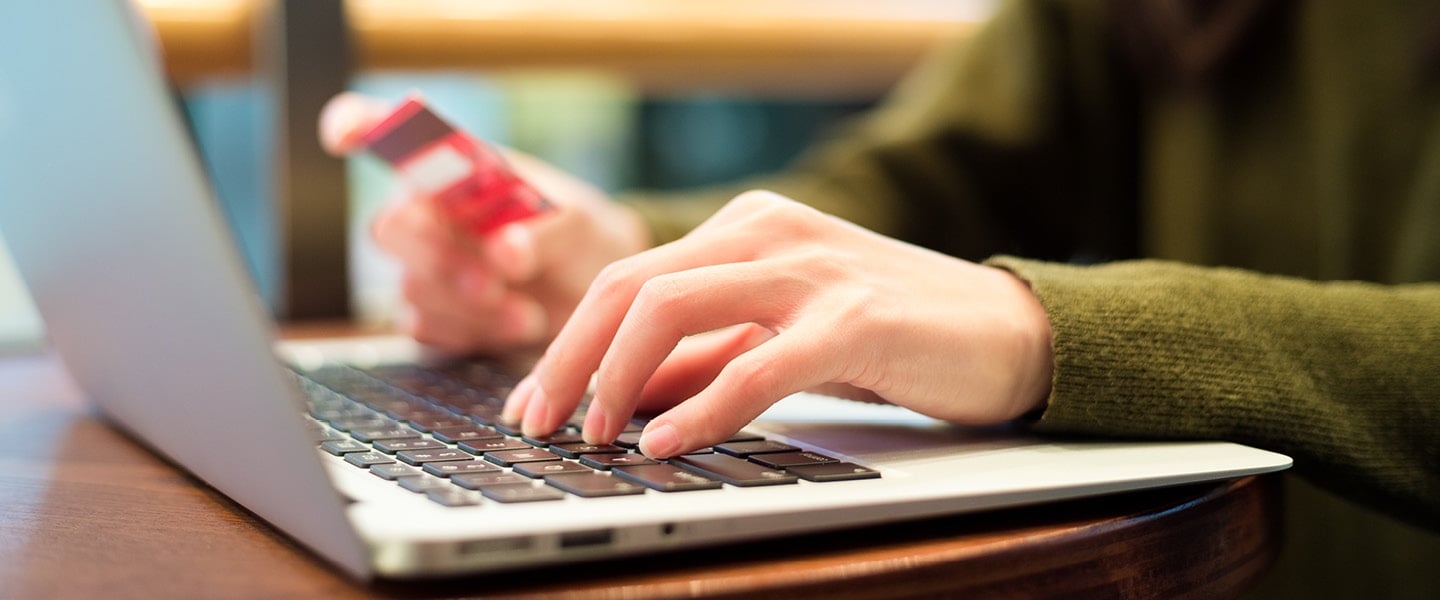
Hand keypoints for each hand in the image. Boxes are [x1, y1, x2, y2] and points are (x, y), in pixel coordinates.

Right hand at [318, 93, 650, 354]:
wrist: (596, 294)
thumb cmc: (580, 238)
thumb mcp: (579, 222)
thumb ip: (543, 232)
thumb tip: (505, 252)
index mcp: (454, 168)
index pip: (392, 134)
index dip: (359, 125)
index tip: (345, 133)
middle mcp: (428, 212)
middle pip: (391, 228)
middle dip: (442, 259)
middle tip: (495, 281)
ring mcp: (424, 265)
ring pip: (412, 286)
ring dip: (471, 305)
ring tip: (527, 310)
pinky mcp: (432, 316)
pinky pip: (424, 328)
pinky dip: (472, 331)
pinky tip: (514, 322)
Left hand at [504, 190, 1054, 456]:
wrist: (1005, 332)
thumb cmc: (890, 335)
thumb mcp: (779, 335)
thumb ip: (705, 355)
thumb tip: (620, 395)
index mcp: (746, 226)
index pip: (627, 277)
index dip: (568, 343)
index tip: (533, 403)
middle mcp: (769, 231)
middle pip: (632, 287)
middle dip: (570, 360)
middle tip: (540, 424)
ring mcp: (813, 269)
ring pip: (675, 308)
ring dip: (619, 378)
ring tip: (597, 435)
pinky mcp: (856, 320)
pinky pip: (756, 365)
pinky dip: (701, 408)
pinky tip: (668, 444)